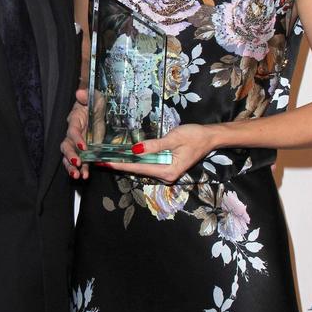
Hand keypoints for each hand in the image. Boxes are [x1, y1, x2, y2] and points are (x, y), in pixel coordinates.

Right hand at [61, 88, 89, 180]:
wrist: (98, 110)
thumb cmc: (95, 102)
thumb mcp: (95, 97)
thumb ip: (87, 96)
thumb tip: (79, 93)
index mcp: (74, 120)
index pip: (72, 131)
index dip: (76, 138)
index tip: (83, 146)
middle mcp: (72, 134)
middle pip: (66, 146)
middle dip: (70, 156)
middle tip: (77, 163)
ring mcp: (76, 144)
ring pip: (68, 157)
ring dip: (71, 167)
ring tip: (77, 175)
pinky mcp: (83, 151)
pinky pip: (79, 162)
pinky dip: (81, 169)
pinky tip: (84, 175)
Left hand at [102, 123, 217, 183]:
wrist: (210, 137)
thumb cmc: (195, 136)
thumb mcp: (174, 138)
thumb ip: (155, 145)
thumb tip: (135, 150)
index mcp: (168, 171)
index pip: (139, 168)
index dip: (121, 165)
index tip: (105, 163)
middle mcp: (166, 175)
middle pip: (138, 170)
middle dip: (120, 165)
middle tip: (101, 160)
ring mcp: (166, 172)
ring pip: (143, 167)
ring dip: (127, 163)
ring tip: (108, 158)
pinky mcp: (167, 166)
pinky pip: (149, 164)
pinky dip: (137, 160)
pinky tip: (125, 156)